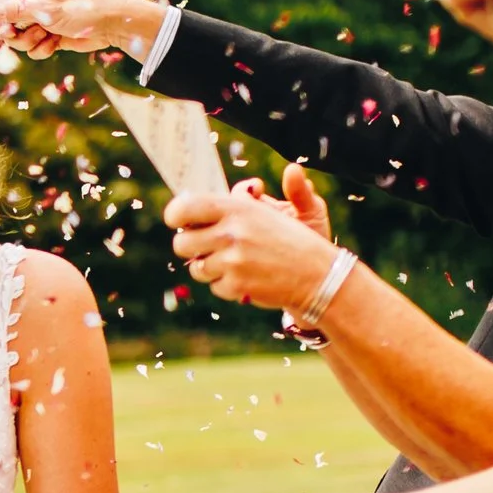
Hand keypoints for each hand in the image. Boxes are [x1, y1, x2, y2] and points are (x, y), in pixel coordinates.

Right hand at [0, 0, 170, 60]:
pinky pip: (32, 49)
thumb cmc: (79, 8)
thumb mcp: (45, 9)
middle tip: (10, 33)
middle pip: (0, 19)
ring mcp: (37, 22)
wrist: (109, 24)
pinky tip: (55, 43)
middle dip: (5, 31)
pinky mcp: (47, 37)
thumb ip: (16, 11)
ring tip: (45, 35)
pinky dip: (41, 49)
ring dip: (27, 42)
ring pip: (16, 38)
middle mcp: (29, 5)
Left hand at [168, 163, 337, 312]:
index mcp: (237, 209)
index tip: (177, 221)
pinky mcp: (236, 286)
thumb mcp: (264, 213)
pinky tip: (246, 277)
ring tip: (232, 262)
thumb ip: (230, 206)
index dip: (175, 215)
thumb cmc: (288, 240)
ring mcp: (233, 261)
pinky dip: (225, 285)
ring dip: (208, 267)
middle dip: (189, 246)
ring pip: (196, 268)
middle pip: (181, 243)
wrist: (317, 274)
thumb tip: (194, 205)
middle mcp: (232, 233)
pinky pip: (214, 287)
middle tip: (203, 246)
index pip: (185, 208)